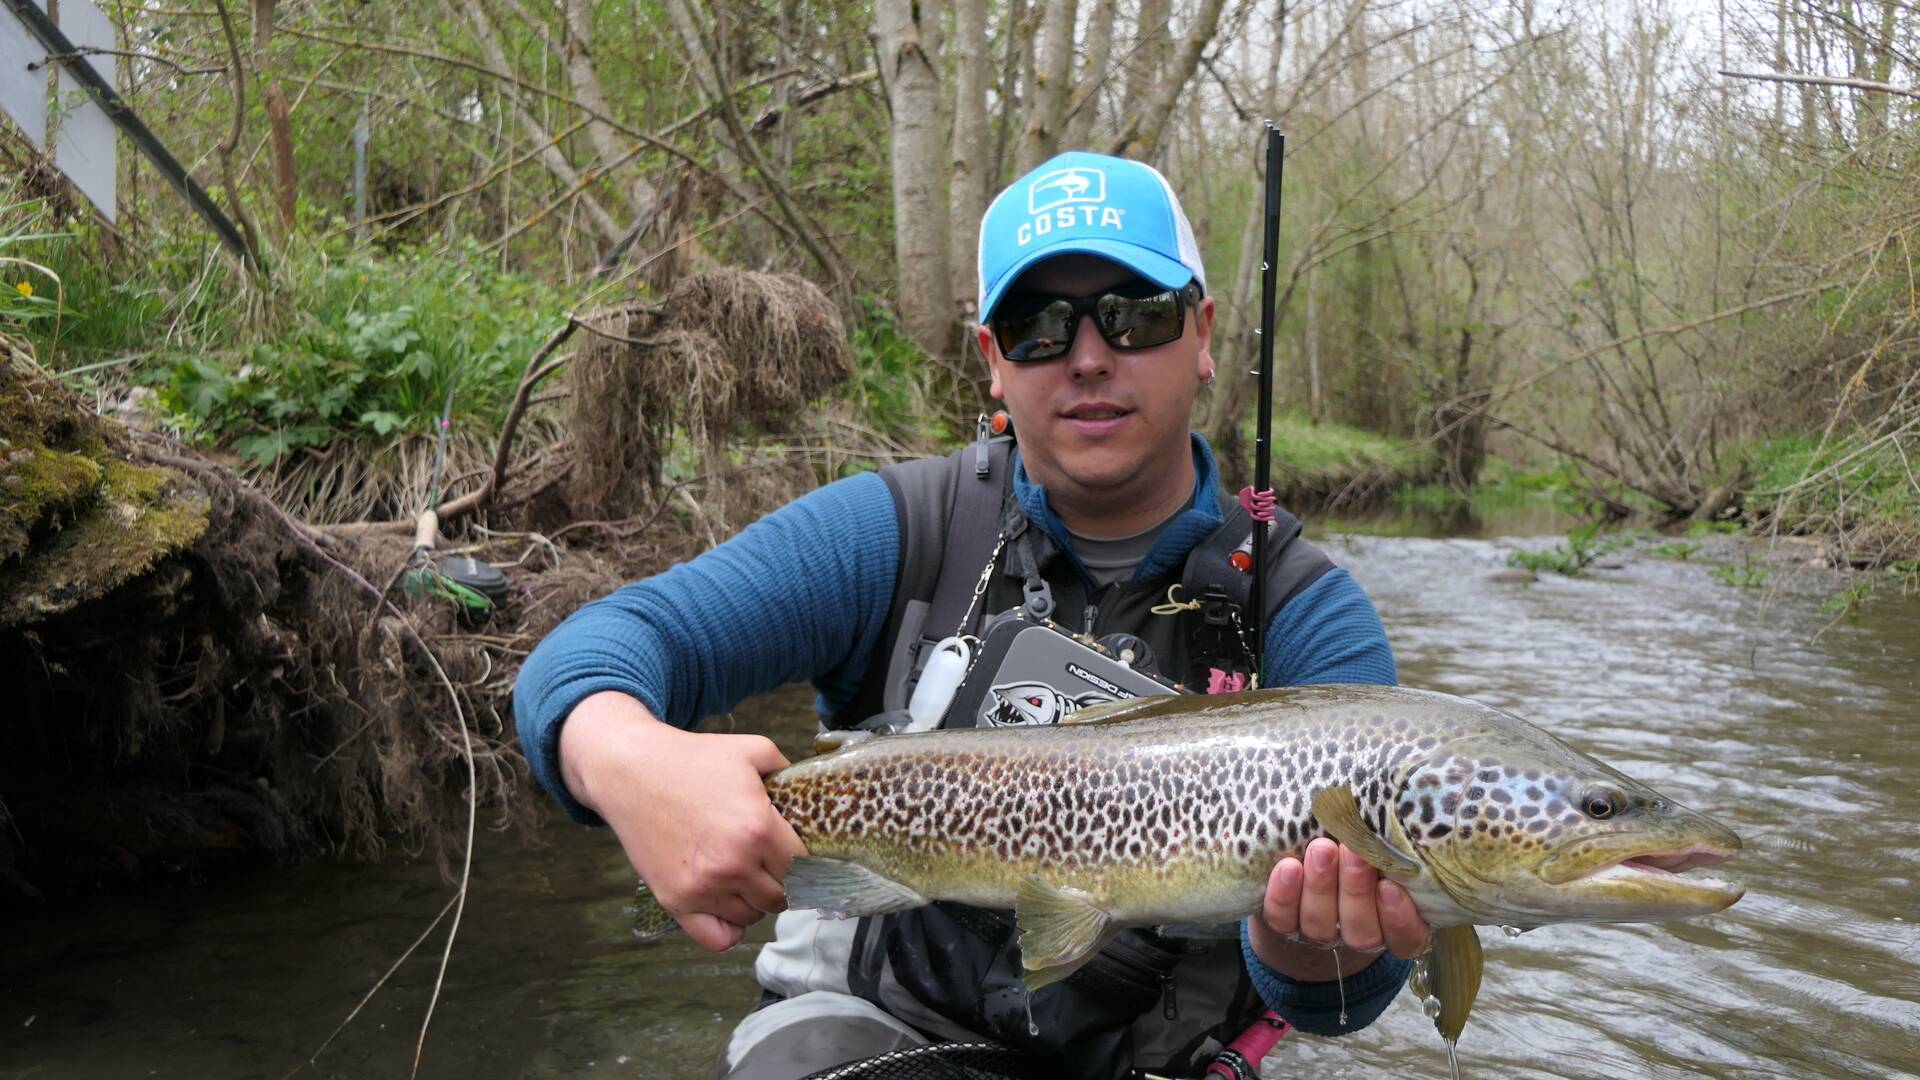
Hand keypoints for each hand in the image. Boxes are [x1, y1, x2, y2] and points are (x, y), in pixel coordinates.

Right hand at [559, 691, 806, 951]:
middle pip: (782, 896)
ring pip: (753, 916)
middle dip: (784, 881)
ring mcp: (703, 887)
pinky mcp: (676, 901)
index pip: (804, 867)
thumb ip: (788, 770)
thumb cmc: (691, 759)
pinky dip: (730, 929)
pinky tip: (729, 904)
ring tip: (749, 877)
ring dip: (757, 901)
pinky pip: (718, 938)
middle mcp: (733, 864)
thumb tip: (809, 792)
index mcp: (758, 828)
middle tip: (773, 865)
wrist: (629, 771)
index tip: (800, 855)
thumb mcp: (751, 750)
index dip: (807, 861)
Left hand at [1247, 837, 1430, 980]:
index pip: (1407, 937)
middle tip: (1353, 851)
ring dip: (1321, 886)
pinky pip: (1282, 918)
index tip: (1389, 887)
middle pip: (1361, 931)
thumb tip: (1408, 809)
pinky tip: (1288, 867)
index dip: (1399, 918)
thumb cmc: (1356, 840)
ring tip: (1321, 848)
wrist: (1307, 852)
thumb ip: (1390, 839)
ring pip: (1320, 925)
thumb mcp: (1380, 841)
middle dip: (1356, 889)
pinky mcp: (1283, 923)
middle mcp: (1357, 932)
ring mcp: (1318, 931)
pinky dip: (1284, 895)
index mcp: (1392, 920)